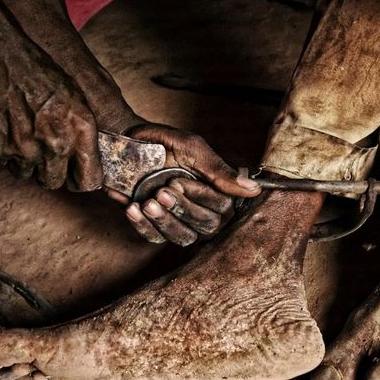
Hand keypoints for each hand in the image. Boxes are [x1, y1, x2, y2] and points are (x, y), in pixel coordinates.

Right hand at [0, 19, 102, 190]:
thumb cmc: (39, 72)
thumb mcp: (76, 98)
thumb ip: (84, 134)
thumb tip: (87, 162)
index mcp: (78, 131)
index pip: (88, 181)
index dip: (80, 179)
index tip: (73, 174)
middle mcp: (53, 145)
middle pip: (53, 182)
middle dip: (48, 169)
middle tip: (39, 147)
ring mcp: (22, 150)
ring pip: (25, 174)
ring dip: (23, 159)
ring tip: (20, 131)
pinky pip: (1, 163)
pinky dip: (1, 150)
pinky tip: (3, 126)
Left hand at [107, 123, 260, 245]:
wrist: (125, 141)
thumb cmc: (162, 142)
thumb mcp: (193, 149)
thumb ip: (220, 171)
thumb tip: (255, 190)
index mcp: (214, 190)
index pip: (222, 208)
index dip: (201, 198)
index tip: (177, 181)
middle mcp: (200, 208)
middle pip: (206, 226)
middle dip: (183, 210)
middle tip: (161, 191)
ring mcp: (178, 220)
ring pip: (183, 237)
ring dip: (165, 222)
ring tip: (147, 203)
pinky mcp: (155, 226)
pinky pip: (155, 238)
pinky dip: (143, 226)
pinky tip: (132, 208)